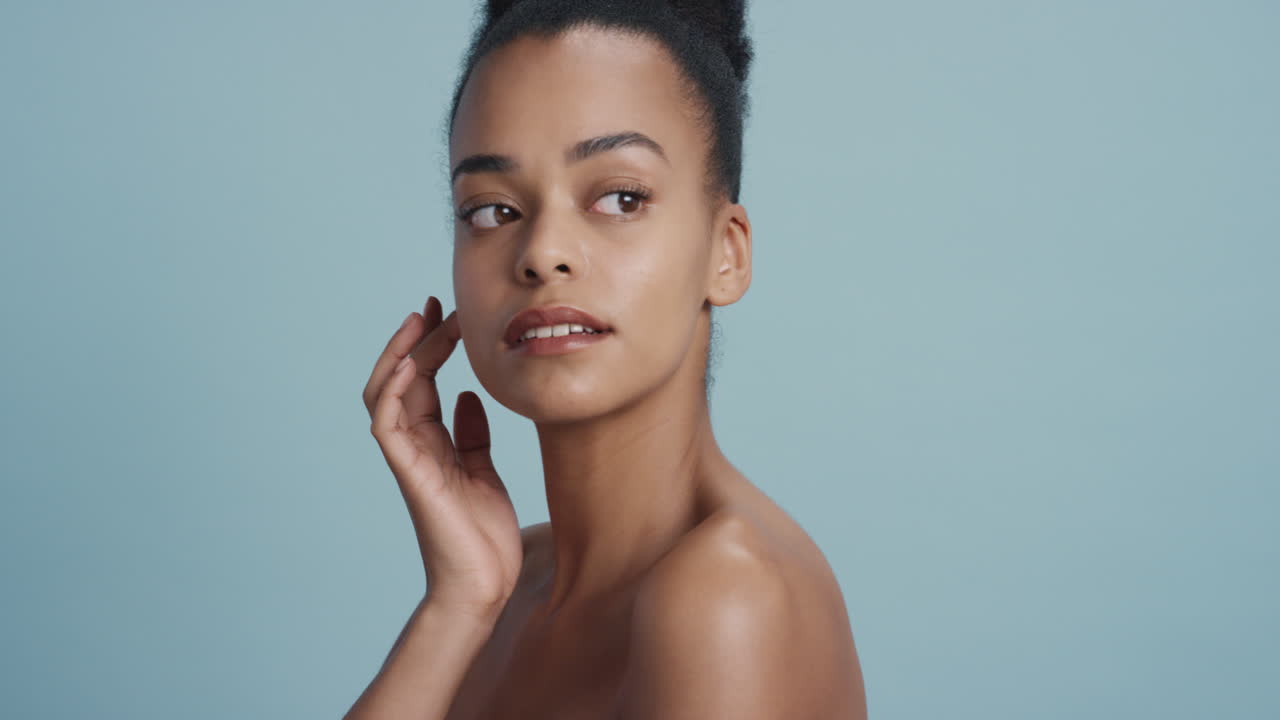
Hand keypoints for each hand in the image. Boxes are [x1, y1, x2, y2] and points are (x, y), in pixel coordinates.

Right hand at [363, 296, 521, 621]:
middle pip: (403, 378)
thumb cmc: (482, 534)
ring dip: (400, 354)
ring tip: (419, 321)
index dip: (433, 345)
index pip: (422, 381)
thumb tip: (470, 395)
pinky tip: (406, 366)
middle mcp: (414, 445)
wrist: (482, 584)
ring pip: (386, 394)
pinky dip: (391, 394)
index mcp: (432, 442)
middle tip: (437, 305)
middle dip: (418, 338)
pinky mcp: (409, 475)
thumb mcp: (484, 470)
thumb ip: (472, 434)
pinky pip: (386, 426)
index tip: (451, 314)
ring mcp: (408, 459)